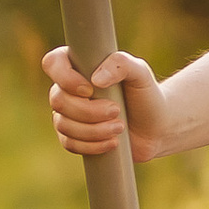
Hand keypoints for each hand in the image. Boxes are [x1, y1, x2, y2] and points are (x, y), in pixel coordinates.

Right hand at [43, 44, 168, 162]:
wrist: (156, 127)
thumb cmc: (146, 95)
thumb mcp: (140, 73)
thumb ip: (121, 64)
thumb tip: (96, 79)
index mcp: (80, 66)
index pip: (53, 63)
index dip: (65, 78)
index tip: (90, 90)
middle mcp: (69, 89)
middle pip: (58, 100)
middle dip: (88, 110)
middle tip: (116, 111)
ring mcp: (69, 114)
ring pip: (63, 124)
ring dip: (93, 130)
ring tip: (120, 127)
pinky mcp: (73, 137)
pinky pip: (69, 143)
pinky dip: (92, 145)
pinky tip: (112, 142)